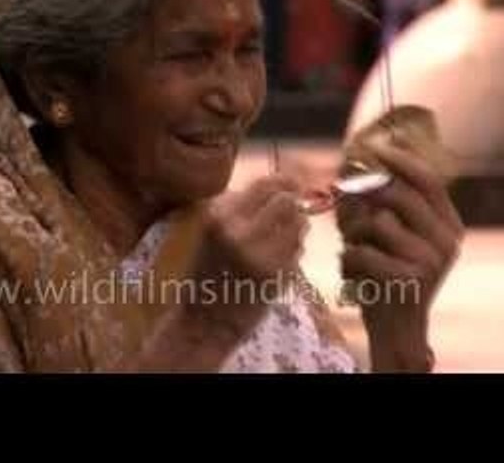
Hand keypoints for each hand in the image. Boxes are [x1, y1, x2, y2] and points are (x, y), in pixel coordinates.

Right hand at [185, 175, 309, 333]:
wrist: (205, 322)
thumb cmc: (207, 273)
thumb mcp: (211, 231)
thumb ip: (239, 206)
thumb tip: (279, 184)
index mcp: (219, 218)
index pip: (265, 185)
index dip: (285, 181)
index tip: (292, 184)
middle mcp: (239, 233)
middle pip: (287, 201)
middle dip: (293, 204)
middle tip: (292, 210)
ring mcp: (260, 255)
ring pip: (299, 225)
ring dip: (297, 227)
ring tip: (284, 236)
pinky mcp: (276, 276)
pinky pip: (298, 251)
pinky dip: (295, 251)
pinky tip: (280, 258)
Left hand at [336, 137, 463, 370]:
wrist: (397, 330)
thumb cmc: (388, 274)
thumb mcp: (395, 237)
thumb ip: (385, 204)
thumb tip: (356, 161)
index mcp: (449, 225)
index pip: (428, 180)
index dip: (400, 159)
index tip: (375, 145)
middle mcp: (446, 241)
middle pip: (398, 194)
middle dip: (363, 195)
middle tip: (343, 202)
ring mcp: (430, 260)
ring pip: (376, 222)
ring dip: (352, 234)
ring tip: (352, 250)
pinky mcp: (408, 279)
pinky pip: (363, 251)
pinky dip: (348, 260)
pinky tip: (353, 273)